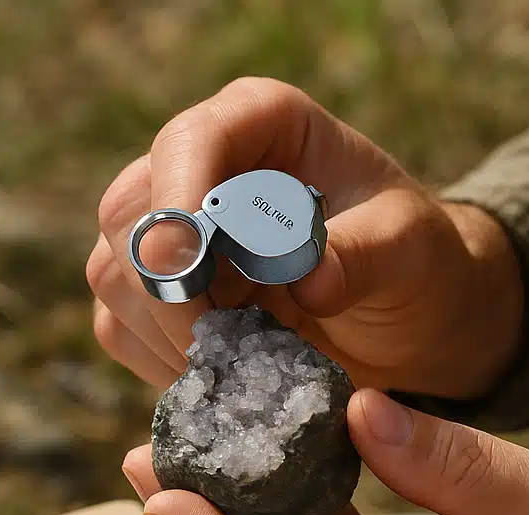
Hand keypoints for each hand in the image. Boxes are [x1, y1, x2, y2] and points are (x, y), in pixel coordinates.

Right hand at [86, 76, 522, 398]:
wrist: (403, 315)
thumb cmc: (411, 262)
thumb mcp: (408, 250)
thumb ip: (364, 255)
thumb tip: (308, 280)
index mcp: (261, 125)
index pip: (191, 143)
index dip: (180, 201)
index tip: (195, 269)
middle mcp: (202, 168)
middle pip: (130, 215)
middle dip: (172, 291)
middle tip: (228, 344)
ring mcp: (172, 235)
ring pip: (117, 276)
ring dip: (167, 333)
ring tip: (239, 363)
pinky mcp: (160, 298)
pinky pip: (120, 329)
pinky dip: (160, 362)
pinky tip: (219, 375)